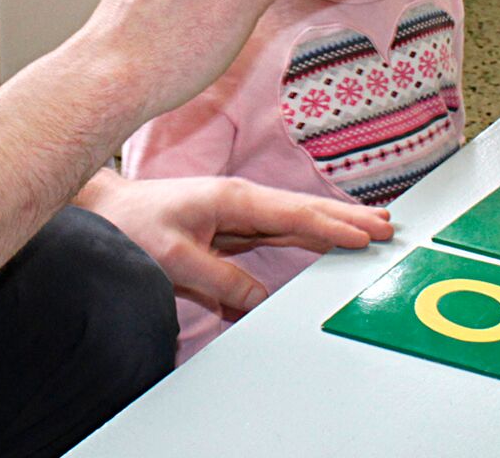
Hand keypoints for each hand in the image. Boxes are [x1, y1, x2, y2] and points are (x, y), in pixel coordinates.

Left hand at [80, 171, 393, 316]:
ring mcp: (242, 210)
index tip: (363, 235)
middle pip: (305, 209)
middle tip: (389, 226)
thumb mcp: (172, 257)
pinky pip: (284, 229)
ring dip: (337, 222)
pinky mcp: (237, 224)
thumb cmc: (134, 226)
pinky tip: (333, 236)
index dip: (329, 225)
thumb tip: (259, 300)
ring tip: (376, 228)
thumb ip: (218, 279)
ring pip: (299, 217)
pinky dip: (313, 231)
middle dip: (347, 217)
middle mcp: (242, 200)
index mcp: (232, 199)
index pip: (291, 214)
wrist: (109, 211)